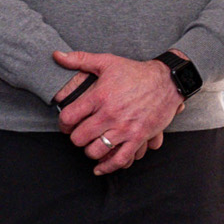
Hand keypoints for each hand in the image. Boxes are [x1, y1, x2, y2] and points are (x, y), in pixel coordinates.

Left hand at [54, 51, 183, 173]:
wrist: (167, 81)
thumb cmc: (136, 72)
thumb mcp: (107, 62)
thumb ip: (80, 60)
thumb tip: (56, 55)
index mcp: (100, 96)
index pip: (69, 118)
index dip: (63, 124)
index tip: (67, 124)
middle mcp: (110, 114)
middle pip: (79, 138)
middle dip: (76, 138)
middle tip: (80, 134)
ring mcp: (125, 128)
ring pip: (96, 151)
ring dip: (90, 150)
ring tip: (92, 145)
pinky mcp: (138, 137)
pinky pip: (119, 159)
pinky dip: (107, 167)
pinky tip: (100, 168)